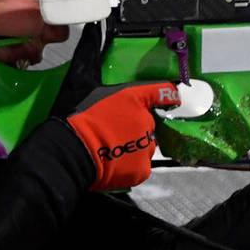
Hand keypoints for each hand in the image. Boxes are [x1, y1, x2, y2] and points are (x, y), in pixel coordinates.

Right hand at [62, 83, 182, 190]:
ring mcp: (146, 146)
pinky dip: (131, 166)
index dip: (169, 94)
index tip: (173, 98)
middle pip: (148, 125)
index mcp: (134, 99)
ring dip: (135, 147)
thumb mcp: (97, 93)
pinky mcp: (143, 169)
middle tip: (114, 133)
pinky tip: (115, 163)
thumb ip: (115, 92)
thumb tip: (113, 80)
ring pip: (146, 146)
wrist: (76, 151)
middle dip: (136, 128)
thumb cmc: (83, 121)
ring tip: (112, 150)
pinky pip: (140, 165)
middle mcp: (146, 121)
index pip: (161, 92)